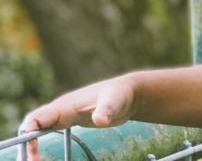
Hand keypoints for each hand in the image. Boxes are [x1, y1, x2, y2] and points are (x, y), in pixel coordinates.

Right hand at [18, 77, 134, 160]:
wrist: (128, 92)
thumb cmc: (120, 95)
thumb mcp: (114, 102)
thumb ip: (106, 110)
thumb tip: (99, 120)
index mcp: (66, 105)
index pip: (37, 118)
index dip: (28, 134)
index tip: (32, 152)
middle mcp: (61, 109)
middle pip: (33, 125)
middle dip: (27, 143)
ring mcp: (64, 114)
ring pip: (39, 128)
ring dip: (32, 144)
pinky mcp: (70, 120)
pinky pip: (49, 130)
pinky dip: (42, 143)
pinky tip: (43, 156)